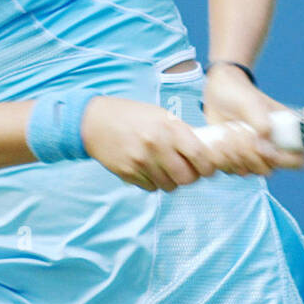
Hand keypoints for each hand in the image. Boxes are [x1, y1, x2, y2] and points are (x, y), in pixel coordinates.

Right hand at [79, 95, 218, 192]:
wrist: (95, 122)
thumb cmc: (132, 116)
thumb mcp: (160, 115)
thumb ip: (181, 133)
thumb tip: (204, 152)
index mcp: (169, 128)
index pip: (200, 155)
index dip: (208, 166)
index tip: (208, 168)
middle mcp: (156, 146)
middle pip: (187, 177)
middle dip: (191, 177)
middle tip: (188, 170)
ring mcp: (141, 162)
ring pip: (170, 186)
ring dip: (172, 180)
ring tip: (165, 167)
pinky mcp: (128, 174)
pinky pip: (151, 188)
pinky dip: (154, 182)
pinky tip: (148, 169)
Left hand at [201, 64, 303, 177]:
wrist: (218, 93)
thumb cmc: (240, 93)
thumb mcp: (251, 103)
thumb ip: (261, 123)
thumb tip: (264, 148)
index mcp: (285, 134)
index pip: (298, 160)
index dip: (283, 161)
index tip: (263, 146)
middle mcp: (272, 148)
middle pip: (268, 170)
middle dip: (250, 153)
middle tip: (239, 130)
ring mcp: (254, 155)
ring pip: (249, 171)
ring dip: (234, 154)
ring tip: (228, 129)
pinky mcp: (236, 159)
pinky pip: (231, 170)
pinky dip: (222, 157)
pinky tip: (219, 138)